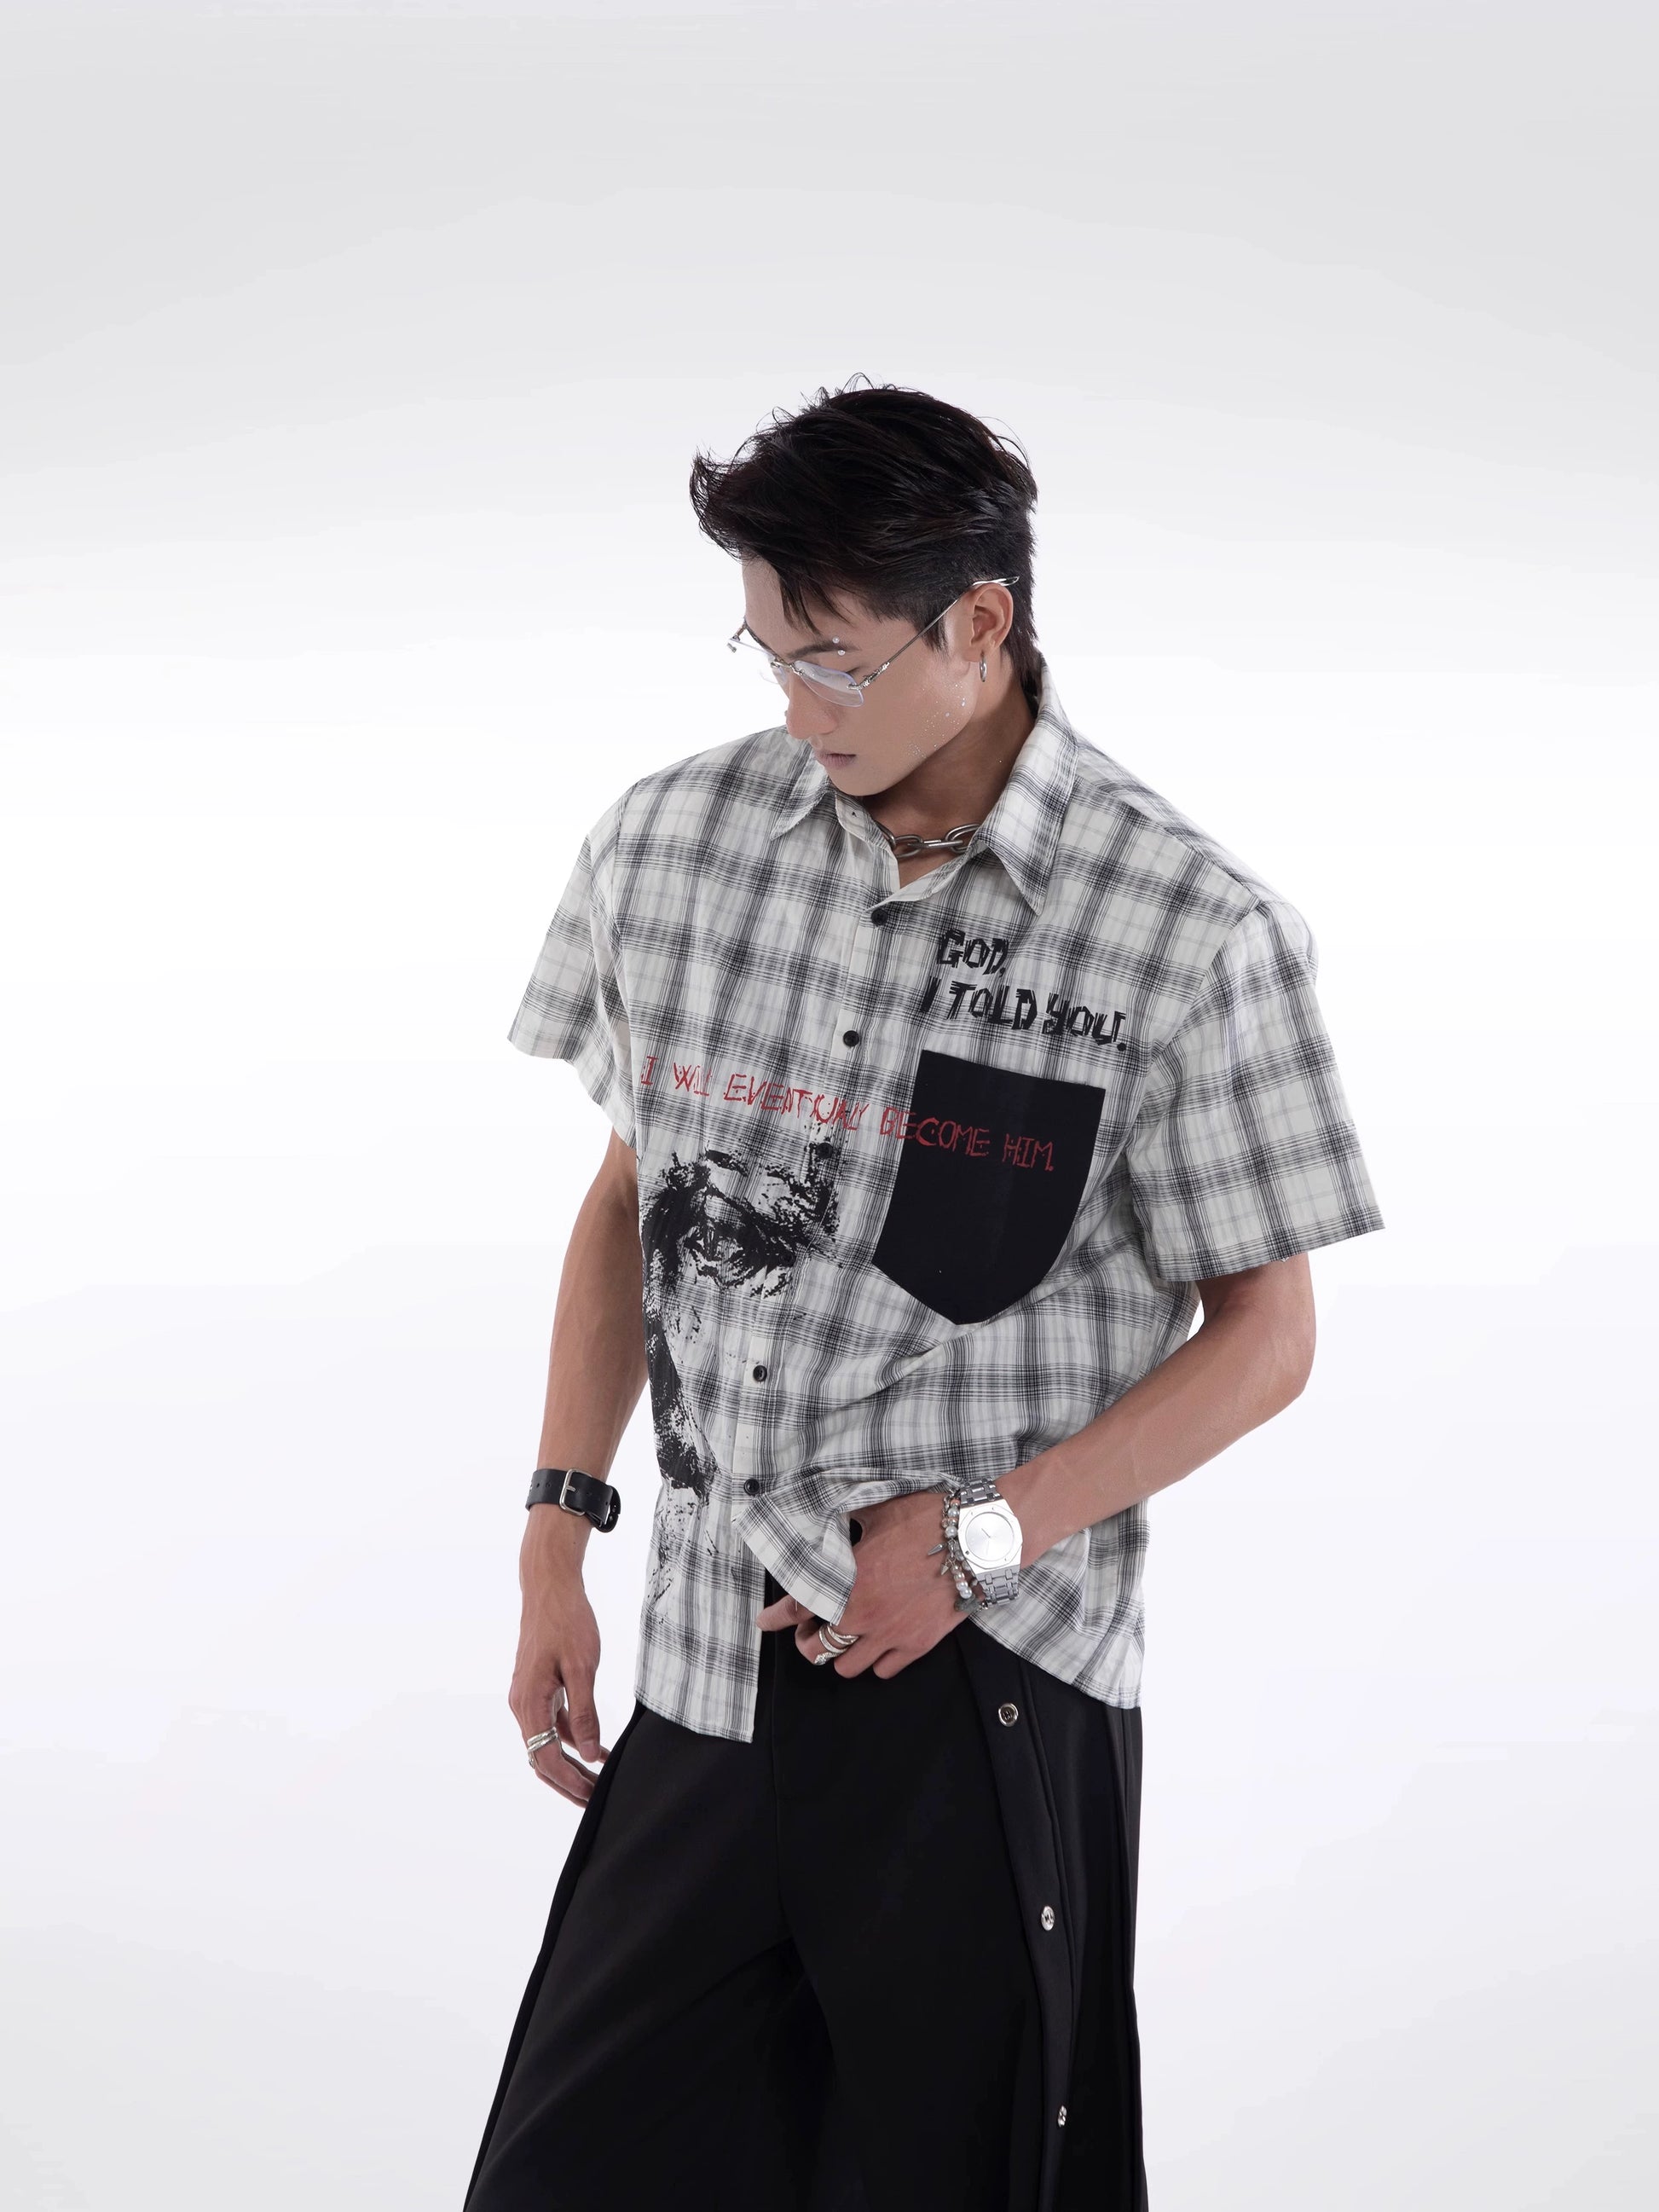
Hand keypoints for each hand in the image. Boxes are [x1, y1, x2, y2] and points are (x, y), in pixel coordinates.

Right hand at [510, 1510, 609, 1805]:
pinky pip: (552, 1725)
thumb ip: (585, 1712)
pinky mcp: (538, 1689)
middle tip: (596, 1799)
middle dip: (568, 1783)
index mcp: (528, 1703)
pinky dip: (570, 1740)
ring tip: (597, 1780)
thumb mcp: (582, 1667)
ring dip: (570, 1765)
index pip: (546, 1758)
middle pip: (542, 1758)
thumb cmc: (566, 1620)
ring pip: (546, 1744)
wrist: (550, 1586)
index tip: (593, 1796)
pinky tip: (594, 1747)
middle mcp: (522, 1705)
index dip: (570, 1782)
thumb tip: (591, 1754)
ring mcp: (528, 1697)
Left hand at [754, 1491, 964, 1678]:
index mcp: (847, 1581)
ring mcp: (890, 1634)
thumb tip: (833, 1517)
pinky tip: (878, 1646)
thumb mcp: (877, 1512)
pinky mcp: (917, 1645)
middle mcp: (862, 1614)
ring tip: (845, 1639)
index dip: (775, 1617)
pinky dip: (877, 1662)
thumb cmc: (926, 1520)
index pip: (798, 1606)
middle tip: (810, 1632)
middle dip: (807, 1642)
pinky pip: (884, 1670)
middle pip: (817, 1650)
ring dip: (841, 1654)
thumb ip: (848, 1523)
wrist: (974, 1540)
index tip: (765, 1621)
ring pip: (847, 1667)